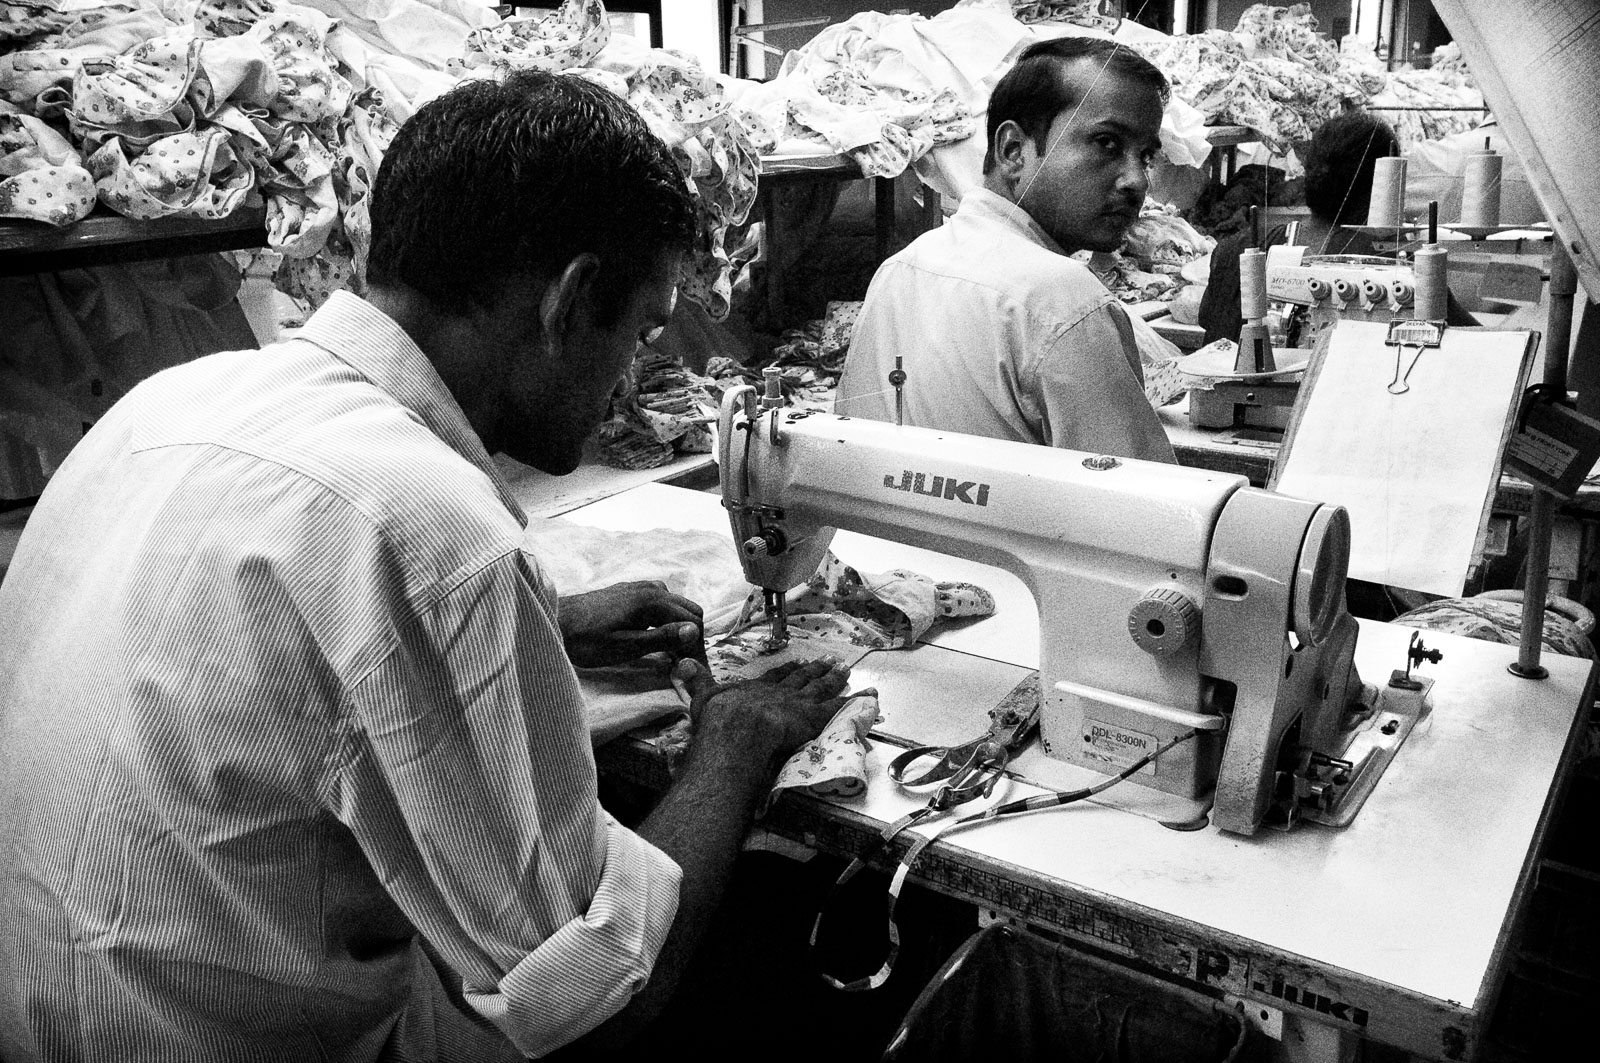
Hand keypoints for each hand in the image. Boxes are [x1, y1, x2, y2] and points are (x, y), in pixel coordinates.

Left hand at [559, 580, 705, 668]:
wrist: (555, 622)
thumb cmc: (588, 640)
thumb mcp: (627, 646)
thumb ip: (662, 638)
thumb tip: (694, 632)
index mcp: (653, 600)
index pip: (693, 620)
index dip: (696, 645)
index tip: (690, 667)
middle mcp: (651, 588)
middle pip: (689, 609)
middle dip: (691, 635)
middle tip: (682, 662)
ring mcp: (640, 587)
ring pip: (676, 605)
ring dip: (679, 626)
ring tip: (669, 653)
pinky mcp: (629, 592)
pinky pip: (660, 602)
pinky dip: (665, 619)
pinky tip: (653, 636)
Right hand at [673, 657, 851, 772]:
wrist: (738, 729)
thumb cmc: (718, 719)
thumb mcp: (701, 696)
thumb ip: (696, 679)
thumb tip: (681, 662)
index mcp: (756, 689)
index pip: (775, 677)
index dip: (788, 670)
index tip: (798, 662)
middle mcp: (780, 693)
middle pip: (802, 679)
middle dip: (815, 670)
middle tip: (828, 660)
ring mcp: (799, 704)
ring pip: (821, 689)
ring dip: (834, 678)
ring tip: (845, 669)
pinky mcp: (815, 718)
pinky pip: (840, 709)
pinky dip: (857, 701)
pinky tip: (870, 695)